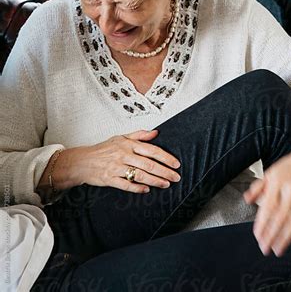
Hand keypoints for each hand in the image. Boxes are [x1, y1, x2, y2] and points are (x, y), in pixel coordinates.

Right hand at [47, 129, 181, 193]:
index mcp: (128, 144)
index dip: (165, 157)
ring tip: (166, 184)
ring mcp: (116, 167)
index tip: (176, 163)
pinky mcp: (110, 179)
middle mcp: (123, 155)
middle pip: (148, 164)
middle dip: (164, 171)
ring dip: (155, 180)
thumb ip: (139, 135)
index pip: (151, 150)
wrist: (82, 161)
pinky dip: (137, 188)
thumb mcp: (121, 138)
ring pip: (140, 175)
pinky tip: (146, 190)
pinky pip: (126, 184)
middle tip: (176, 177)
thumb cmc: (103, 149)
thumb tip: (156, 133)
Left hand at [243, 143, 290, 256]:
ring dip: (286, 238)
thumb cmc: (288, 169)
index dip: (263, 223)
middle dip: (272, 235)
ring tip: (277, 250)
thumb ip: (257, 187)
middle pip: (282, 216)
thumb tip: (247, 200)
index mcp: (278, 181)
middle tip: (264, 248)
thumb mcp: (270, 173)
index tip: (257, 235)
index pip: (269, 206)